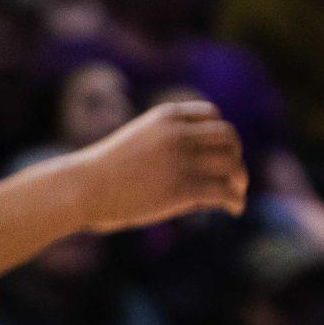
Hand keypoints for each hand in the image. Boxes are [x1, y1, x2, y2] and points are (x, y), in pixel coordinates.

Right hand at [72, 101, 247, 231]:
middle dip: (235, 155)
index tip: (222, 151)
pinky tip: (234, 210)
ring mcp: (181, 159)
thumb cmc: (107, 171)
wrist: (83, 188)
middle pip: (228, 136)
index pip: (212, 115)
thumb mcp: (141, 143)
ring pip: (231, 163)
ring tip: (236, 194)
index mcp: (166, 117)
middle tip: (234, 176)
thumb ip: (169, 145)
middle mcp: (178, 133)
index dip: (222, 134)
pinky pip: (225, 191)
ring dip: (239, 180)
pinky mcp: (183, 187)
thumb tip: (205, 168)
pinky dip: (235, 201)